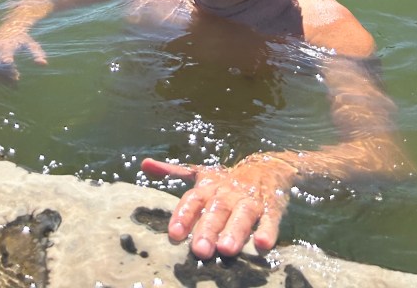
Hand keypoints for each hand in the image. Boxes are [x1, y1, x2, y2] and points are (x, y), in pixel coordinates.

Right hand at [0, 31, 47, 80]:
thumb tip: (44, 64)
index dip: (6, 59)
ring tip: (5, 80)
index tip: (10, 67)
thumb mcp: (31, 44)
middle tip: (14, 78)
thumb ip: (37, 53)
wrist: (11, 25)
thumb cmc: (23, 37)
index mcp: (8, 44)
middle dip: (2, 71)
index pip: (6, 53)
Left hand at [140, 152, 296, 259]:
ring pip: (242, 215)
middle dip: (207, 229)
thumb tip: (144, 165)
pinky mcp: (271, 207)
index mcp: (208, 187)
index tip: (174, 235)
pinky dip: (268, 230)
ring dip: (235, 232)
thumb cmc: (226, 180)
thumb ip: (173, 172)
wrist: (266, 167)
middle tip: (199, 250)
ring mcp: (250, 200)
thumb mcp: (200, 174)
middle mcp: (227, 193)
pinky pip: (270, 219)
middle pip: (216, 210)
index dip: (183, 216)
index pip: (193, 200)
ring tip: (227, 250)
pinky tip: (263, 245)